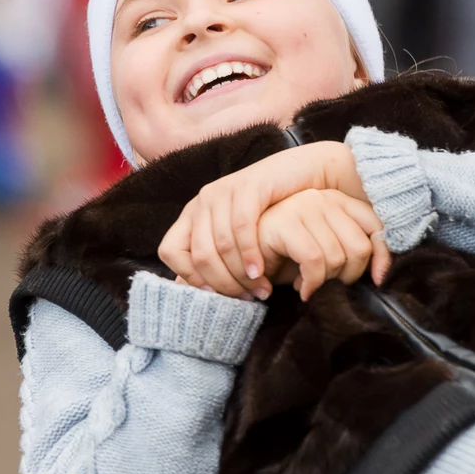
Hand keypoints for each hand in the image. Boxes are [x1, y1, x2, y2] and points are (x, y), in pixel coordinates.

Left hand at [158, 143, 368, 298]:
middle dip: (224, 284)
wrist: (305, 174)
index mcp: (192, 214)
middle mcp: (202, 201)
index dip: (189, 277)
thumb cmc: (272, 213)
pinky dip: (250, 254)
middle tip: (246, 299)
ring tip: (260, 290)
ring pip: (221, 245)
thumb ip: (218, 260)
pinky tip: (260, 270)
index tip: (216, 296)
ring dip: (240, 275)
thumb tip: (195, 293)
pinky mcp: (247, 186)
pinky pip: (242, 227)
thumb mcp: (238, 237)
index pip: (169, 251)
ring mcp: (224, 190)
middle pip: (199, 254)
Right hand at [259, 190, 390, 300]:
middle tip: (327, 284)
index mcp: (339, 200)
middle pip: (359, 248)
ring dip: (324, 283)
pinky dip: (311, 283)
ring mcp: (304, 206)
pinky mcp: (286, 222)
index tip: (377, 281)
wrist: (245, 253)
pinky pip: (314, 260)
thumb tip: (380, 276)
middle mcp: (324, 198)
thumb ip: (352, 255)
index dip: (383, 257)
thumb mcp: (327, 253)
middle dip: (346, 277)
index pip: (376, 226)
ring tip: (310, 286)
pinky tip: (302, 289)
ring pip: (337, 257)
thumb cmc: (287, 255)